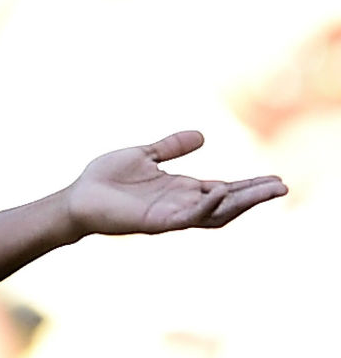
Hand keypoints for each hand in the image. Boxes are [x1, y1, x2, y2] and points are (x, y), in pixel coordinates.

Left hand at [66, 131, 287, 236]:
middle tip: (282, 187)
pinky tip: (219, 193)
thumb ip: (171, 147)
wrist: (76, 197)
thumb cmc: (105, 179)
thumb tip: (202, 135)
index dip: (249, 185)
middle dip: (254, 196)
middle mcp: (180, 204)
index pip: (224, 189)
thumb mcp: (144, 155)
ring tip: (265, 192)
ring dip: (240, 203)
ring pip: (214, 213)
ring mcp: (169, 215)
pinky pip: (185, 217)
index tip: (275, 178)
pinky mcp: (153, 222)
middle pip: (227, 203)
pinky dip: (204, 206)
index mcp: (181, 189)